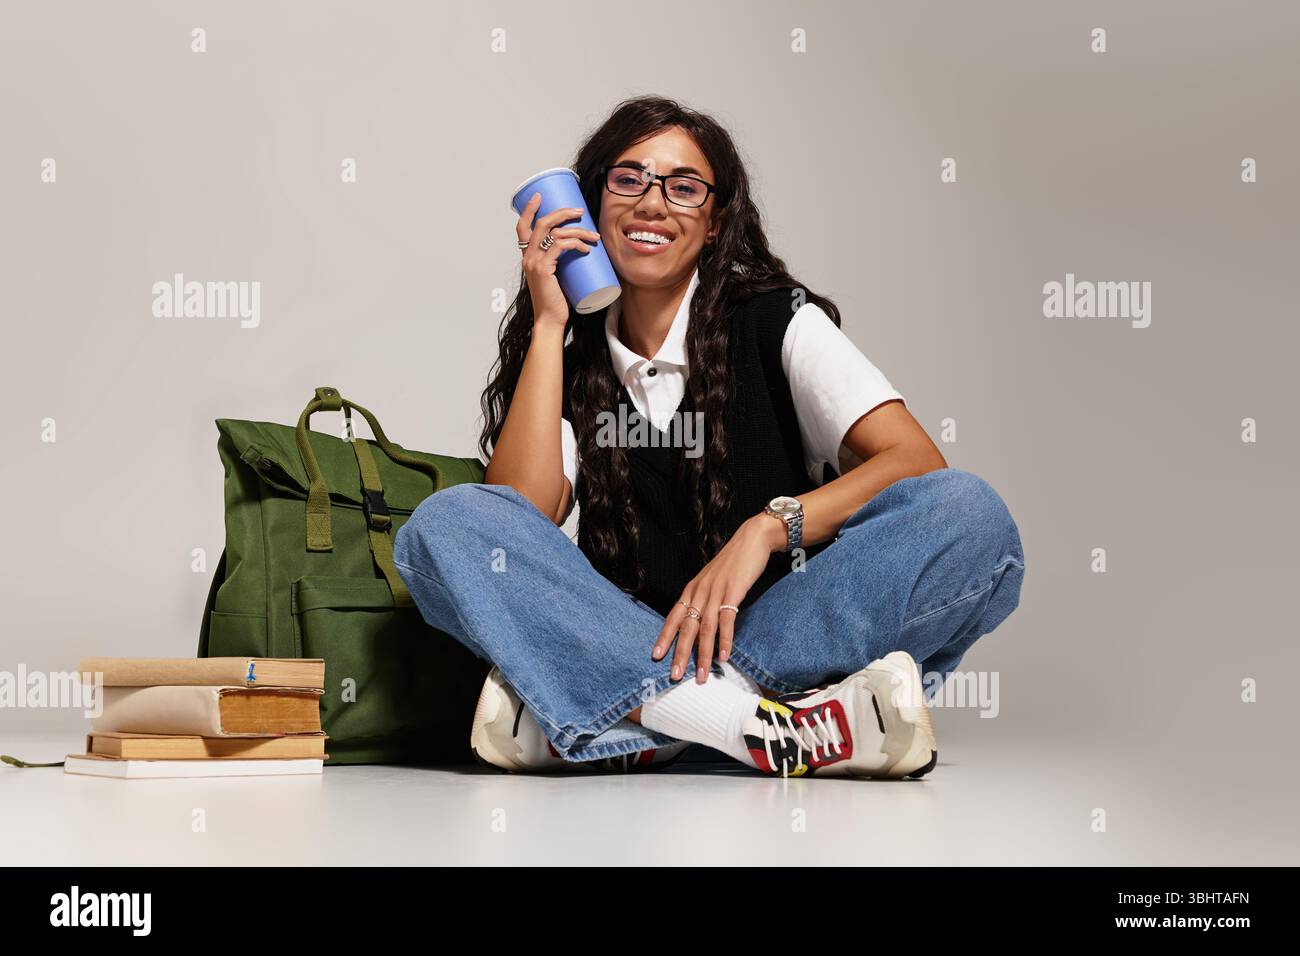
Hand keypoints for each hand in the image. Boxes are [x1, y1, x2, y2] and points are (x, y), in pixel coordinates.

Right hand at [515, 192, 600, 328]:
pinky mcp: (543, 270)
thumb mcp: (555, 276)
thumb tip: (579, 249)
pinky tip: (587, 249)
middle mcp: (527, 256)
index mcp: (527, 256)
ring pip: (554, 233)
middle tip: (579, 211)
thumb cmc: (556, 300)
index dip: (529, 209)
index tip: (539, 196)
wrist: (550, 319)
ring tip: (594, 236)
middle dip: (561, 213)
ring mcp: (534, 262)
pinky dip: (575, 244)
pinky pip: (560, 247)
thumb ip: (560, 262)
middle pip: (541, 223)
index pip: (522, 227)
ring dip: (577, 230)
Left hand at [652, 513, 786, 683]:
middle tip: (674, 676)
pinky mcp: (733, 592)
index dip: (664, 637)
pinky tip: (724, 657)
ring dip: (703, 655)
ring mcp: (715, 592)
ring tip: (702, 675)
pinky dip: (725, 640)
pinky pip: (726, 621)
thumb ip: (704, 598)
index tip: (655, 656)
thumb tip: (700, 621)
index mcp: (692, 589)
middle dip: (680, 654)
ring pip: (705, 629)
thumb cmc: (733, 563)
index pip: (673, 617)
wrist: (751, 540)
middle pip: (686, 627)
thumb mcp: (712, 580)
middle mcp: (699, 592)